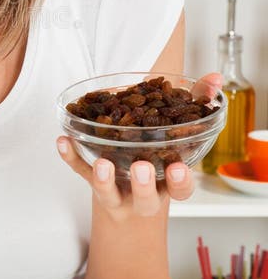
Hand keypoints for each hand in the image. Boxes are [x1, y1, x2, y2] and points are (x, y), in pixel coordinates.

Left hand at [55, 71, 222, 219]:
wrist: (129, 201)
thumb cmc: (160, 156)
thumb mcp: (180, 135)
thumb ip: (199, 104)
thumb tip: (216, 77)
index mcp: (168, 184)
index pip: (180, 189)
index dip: (180, 182)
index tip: (179, 169)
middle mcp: (143, 193)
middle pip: (145, 197)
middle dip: (143, 184)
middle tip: (141, 167)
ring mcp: (116, 192)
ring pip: (109, 193)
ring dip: (103, 179)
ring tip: (102, 162)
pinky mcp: (92, 182)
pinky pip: (79, 171)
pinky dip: (71, 156)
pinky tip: (63, 140)